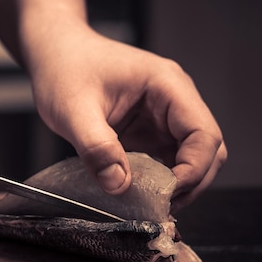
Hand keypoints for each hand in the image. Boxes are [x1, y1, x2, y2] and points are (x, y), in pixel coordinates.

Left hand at [25, 24, 226, 210]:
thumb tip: (119, 185)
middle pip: (207, 150)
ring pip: (189, 158)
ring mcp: (162, 117)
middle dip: (190, 182)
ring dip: (176, 185)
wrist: (55, 54)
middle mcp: (173, 101)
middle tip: (160, 207)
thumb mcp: (73, 110)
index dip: (193, 170)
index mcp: (167, 86)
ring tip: (150, 205)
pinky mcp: (147, 131)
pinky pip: (165, 160)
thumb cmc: (64, 69)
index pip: (203, 134)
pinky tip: (139, 194)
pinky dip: (157, 180)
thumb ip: (96, 148)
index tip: (166, 195)